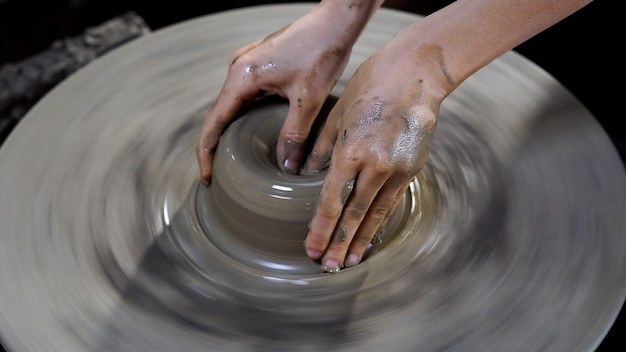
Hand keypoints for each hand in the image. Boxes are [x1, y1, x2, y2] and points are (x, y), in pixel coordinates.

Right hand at [197, 7, 358, 181]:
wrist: (335, 22)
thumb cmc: (321, 52)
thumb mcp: (308, 100)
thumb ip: (294, 134)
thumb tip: (285, 166)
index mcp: (242, 76)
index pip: (214, 121)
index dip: (206, 152)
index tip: (206, 176)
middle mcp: (238, 68)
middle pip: (218, 114)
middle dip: (214, 145)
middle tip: (215, 174)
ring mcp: (247, 64)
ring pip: (232, 105)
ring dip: (228, 130)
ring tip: (228, 159)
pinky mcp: (260, 64)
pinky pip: (244, 95)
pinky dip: (243, 116)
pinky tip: (249, 133)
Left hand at [302, 40, 448, 271]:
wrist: (415, 73)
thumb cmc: (370, 86)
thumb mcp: (337, 114)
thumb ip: (322, 148)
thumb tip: (310, 172)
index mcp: (350, 152)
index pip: (331, 202)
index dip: (320, 228)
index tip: (310, 247)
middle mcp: (374, 166)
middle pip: (352, 215)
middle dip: (337, 243)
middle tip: (326, 266)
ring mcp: (397, 169)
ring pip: (374, 214)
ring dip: (360, 240)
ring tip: (348, 260)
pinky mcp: (412, 168)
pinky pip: (392, 201)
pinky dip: (379, 220)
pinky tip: (370, 234)